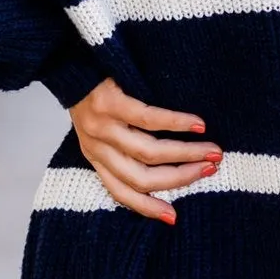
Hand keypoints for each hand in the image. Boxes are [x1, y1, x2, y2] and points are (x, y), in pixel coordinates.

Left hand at [69, 78, 220, 224]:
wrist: (68, 61)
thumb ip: (122, 147)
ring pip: (149, 152)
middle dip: (180, 177)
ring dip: (185, 154)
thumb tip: (167, 163)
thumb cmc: (92, 94)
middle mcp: (97, 147)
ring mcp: (103, 126)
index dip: (147, 207)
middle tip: (209, 170)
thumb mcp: (100, 129)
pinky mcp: (110, 103)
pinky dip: (177, 123)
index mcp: (96, 157)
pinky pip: (148, 119)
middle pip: (141, 177)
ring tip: (211, 150)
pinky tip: (197, 124)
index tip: (173, 217)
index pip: (120, 192)